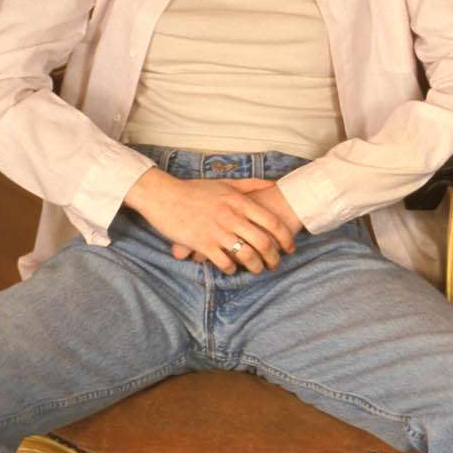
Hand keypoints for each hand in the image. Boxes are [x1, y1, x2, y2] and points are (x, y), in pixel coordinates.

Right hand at [124, 170, 299, 273]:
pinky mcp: (203, 244)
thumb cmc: (194, 189)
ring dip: (256, 267)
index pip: (271, 222)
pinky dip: (232, 269)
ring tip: (258, 270)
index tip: (289, 247)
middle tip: (276, 264)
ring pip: (247, 256)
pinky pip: (224, 262)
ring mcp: (217, 231)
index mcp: (238, 201)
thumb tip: (273, 184)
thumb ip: (250, 184)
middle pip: (263, 242)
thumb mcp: (224, 183)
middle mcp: (231, 216)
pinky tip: (232, 269)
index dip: (285, 237)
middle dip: (274, 257)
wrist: (163, 195)